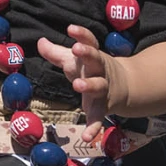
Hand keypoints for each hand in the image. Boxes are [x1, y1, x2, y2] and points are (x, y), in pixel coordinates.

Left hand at [36, 24, 116, 139]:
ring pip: (98, 86)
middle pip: (96, 59)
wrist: (126, 87)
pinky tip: (86, 138)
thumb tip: (40, 41)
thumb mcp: (74, 61)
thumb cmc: (92, 70)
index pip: (89, 42)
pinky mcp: (103, 108)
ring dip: (89, 85)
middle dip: (87, 53)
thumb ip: (56, 53)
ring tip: (77, 84)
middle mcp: (100, 70)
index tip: (71, 28)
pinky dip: (93, 128)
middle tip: (76, 49)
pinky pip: (99, 118)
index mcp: (93, 57)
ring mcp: (104, 89)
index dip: (81, 35)